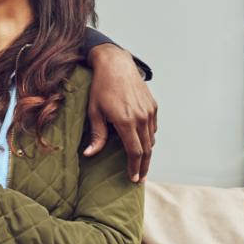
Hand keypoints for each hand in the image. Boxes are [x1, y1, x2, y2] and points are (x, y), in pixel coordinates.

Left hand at [85, 44, 157, 183]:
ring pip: (151, 139)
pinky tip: (143, 144)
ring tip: (142, 165)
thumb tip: (90, 154)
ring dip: (147, 153)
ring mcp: (149, 111)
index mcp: (126, 121)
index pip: (135, 151)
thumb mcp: (94, 111)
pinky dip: (149, 138)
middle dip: (144, 166)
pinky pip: (153, 127)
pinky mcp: (153, 106)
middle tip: (141, 178)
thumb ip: (97, 135)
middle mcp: (141, 117)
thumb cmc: (101, 87)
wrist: (116, 64)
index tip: (134, 178)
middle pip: (147, 149)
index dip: (135, 167)